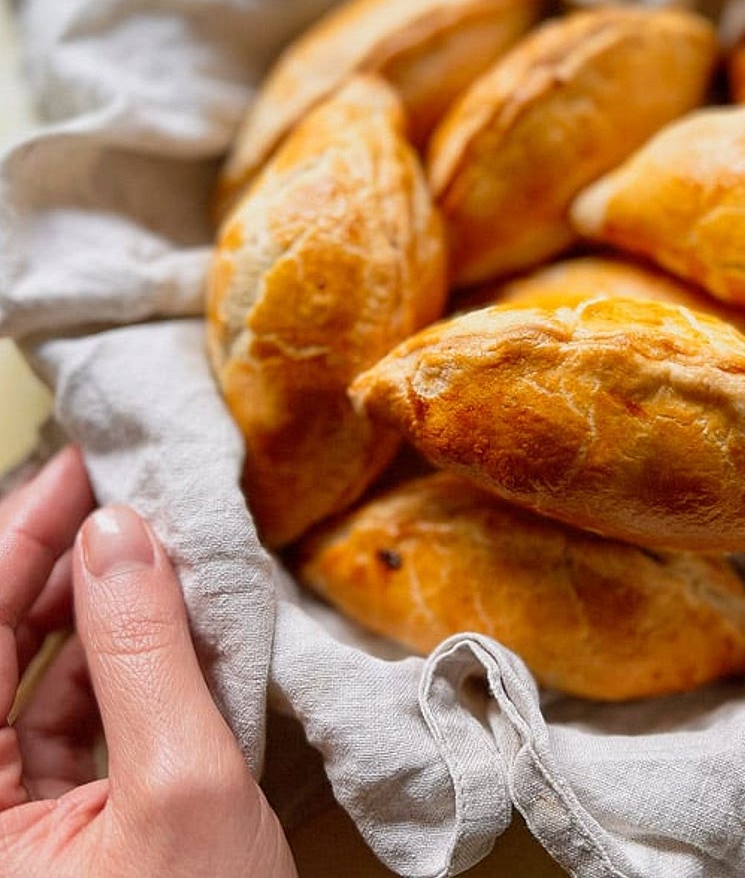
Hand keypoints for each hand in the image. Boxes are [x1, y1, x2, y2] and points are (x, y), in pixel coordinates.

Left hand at [0, 447, 296, 877]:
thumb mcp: (180, 788)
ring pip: (30, 677)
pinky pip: (68, 717)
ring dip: (92, 605)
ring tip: (147, 539)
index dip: (17, 538)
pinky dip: (116, 659)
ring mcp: (3, 822)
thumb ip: (143, 651)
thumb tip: (121, 532)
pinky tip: (156, 613)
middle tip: (117, 484)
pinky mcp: (50, 828)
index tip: (80, 463)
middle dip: (53, 559)